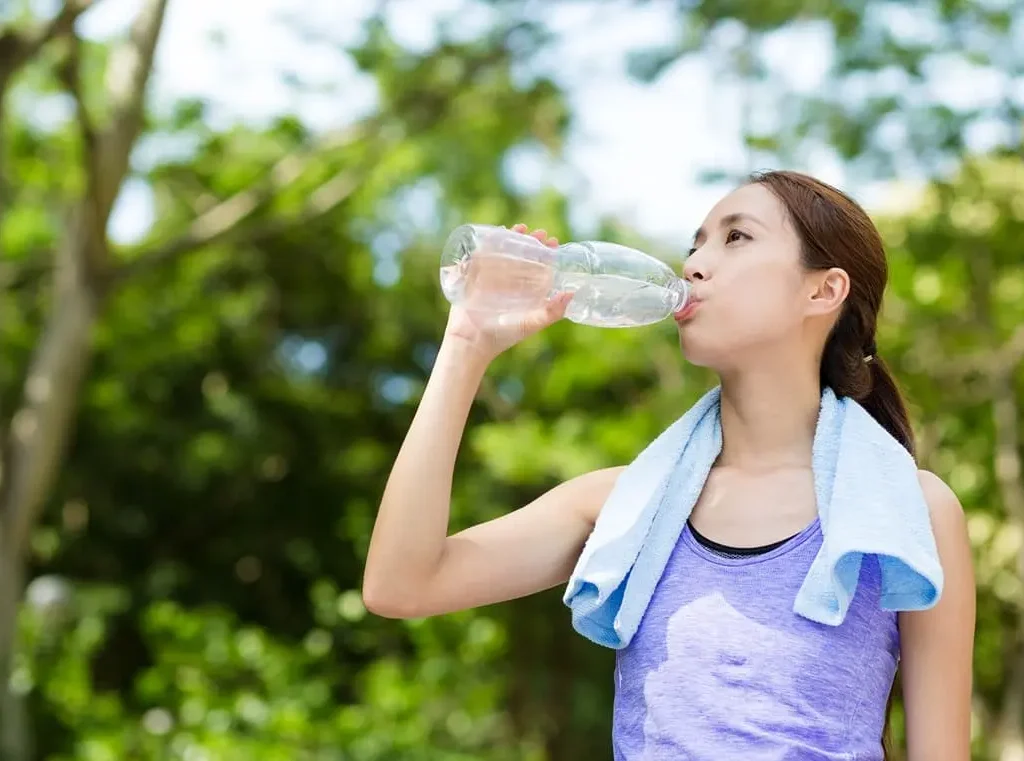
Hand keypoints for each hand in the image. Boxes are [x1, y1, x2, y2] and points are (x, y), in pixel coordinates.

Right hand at [442, 224, 572, 363]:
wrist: (473, 341)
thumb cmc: (504, 335)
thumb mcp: (532, 323)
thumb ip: (553, 311)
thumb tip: (572, 293)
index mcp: (526, 292)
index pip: (540, 267)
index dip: (547, 254)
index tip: (554, 243)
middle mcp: (511, 282)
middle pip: (523, 255)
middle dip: (532, 242)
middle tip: (541, 234)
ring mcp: (492, 277)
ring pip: (505, 252)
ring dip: (513, 238)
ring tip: (521, 228)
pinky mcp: (476, 275)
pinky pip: (483, 254)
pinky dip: (489, 242)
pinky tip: (497, 232)